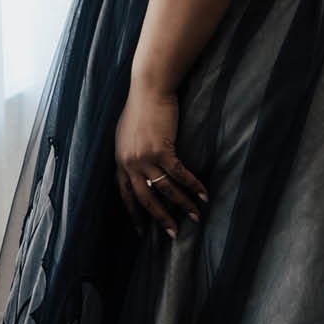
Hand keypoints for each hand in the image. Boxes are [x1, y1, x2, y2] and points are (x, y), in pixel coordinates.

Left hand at [114, 80, 207, 239]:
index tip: (142, 230)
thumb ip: (130, 153)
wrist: (148, 89)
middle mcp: (129, 163)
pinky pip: (180, 175)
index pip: (126, 194)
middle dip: (160, 218)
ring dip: (182, 205)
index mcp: (120, 161)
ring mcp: (145, 158)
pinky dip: (193, 186)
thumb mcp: (127, 133)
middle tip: (172, 233)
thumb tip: (137, 166)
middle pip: (145, 199)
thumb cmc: (140, 107)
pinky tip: (204, 195)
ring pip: (165, 190)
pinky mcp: (162, 150)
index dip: (134, 213)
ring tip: (195, 217)